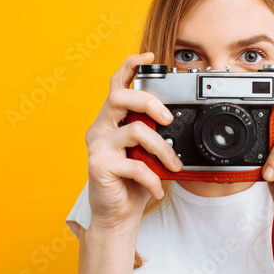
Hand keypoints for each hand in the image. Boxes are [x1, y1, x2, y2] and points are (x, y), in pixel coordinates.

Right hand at [85, 52, 182, 231]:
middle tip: (168, 119)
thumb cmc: (132, 182)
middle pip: (119, 97)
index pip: (117, 85)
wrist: (118, 215)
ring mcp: (98, 146)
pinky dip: (153, 177)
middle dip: (149, 102)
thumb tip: (175, 122)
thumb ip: (153, 134)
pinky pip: (135, 164)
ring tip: (173, 165)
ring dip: (162, 148)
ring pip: (135, 130)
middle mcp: (101, 128)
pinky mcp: (99, 166)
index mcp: (112, 120)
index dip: (130, 66)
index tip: (149, 57)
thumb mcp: (146, 153)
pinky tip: (158, 188)